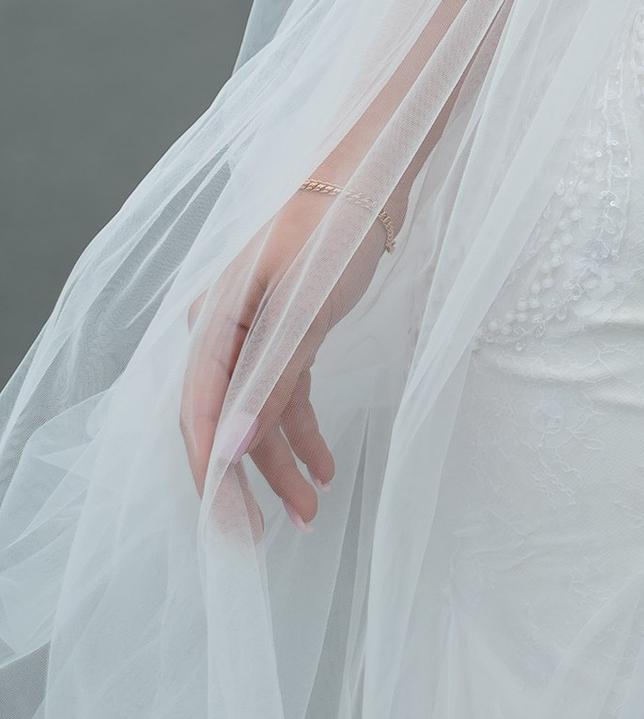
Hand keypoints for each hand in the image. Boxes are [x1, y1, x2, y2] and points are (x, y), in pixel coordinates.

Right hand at [180, 190, 370, 529]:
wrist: (369, 178)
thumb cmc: (333, 233)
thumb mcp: (303, 309)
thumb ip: (268, 379)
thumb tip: (229, 451)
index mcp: (213, 324)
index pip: (199, 415)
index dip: (210, 475)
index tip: (227, 526)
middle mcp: (223, 334)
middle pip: (222, 423)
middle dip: (242, 484)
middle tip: (261, 539)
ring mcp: (254, 336)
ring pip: (257, 417)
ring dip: (280, 466)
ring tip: (309, 514)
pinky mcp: (286, 336)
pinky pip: (284, 397)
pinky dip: (302, 433)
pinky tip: (324, 468)